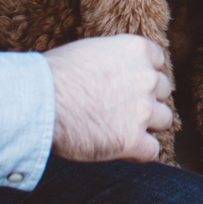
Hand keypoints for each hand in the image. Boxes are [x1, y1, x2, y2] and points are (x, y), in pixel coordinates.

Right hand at [43, 35, 172, 161]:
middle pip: (162, 90)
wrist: (38, 103)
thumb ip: (112, 59)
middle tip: (121, 108)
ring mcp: (143, 110)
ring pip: (164, 120)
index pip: (157, 61)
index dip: (142, 74)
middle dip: (146, 98)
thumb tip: (114, 69)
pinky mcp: (133, 141)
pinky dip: (139, 153)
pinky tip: (122, 151)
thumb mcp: (88, 51)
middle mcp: (146, 78)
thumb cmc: (52, 75)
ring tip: (121, 129)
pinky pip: (152, 151)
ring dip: (147, 125)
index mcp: (136, 50)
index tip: (127, 84)